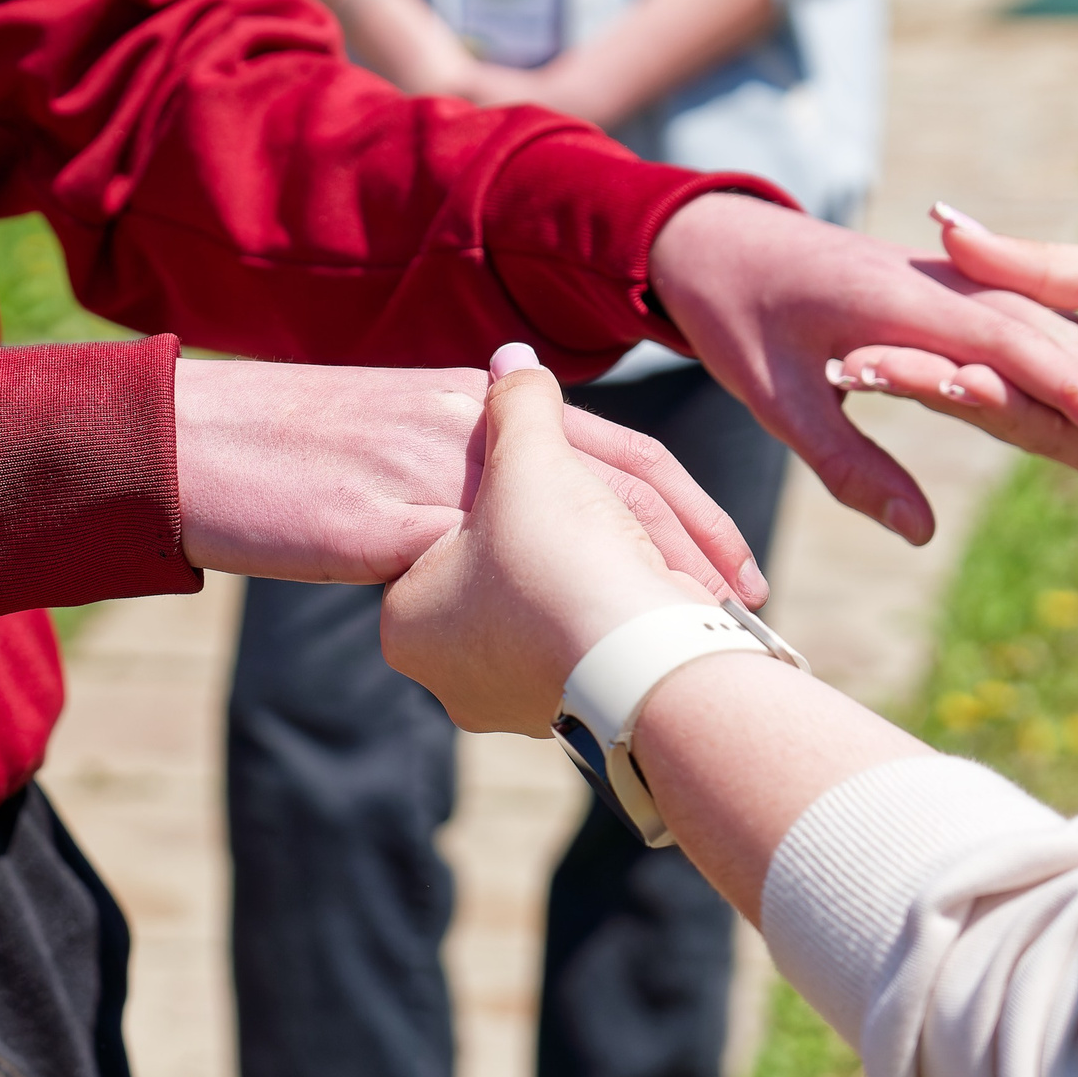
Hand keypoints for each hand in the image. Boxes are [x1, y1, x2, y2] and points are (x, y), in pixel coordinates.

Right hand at [174, 357, 766, 600]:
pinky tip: (571, 662)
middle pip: (619, 484)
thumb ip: (460, 465)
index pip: (618, 448)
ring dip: (636, 586)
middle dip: (694, 549)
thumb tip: (505, 521)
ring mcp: (431, 470)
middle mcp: (470, 425)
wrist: (191, 446)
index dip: (689, 507)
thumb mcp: (389, 441)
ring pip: (567, 526)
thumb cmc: (283, 456)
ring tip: (689, 643)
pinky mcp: (385, 520)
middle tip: (747, 610)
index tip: (739, 564)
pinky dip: (542, 615)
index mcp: (477, 403)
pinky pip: (485, 570)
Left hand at [381, 353, 706, 735]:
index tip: (543, 480)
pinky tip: (669, 590)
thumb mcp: (528, 456)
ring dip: (608, 575)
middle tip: (600, 516)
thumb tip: (515, 361)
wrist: (642, 659)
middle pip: (511, 577)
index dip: (504, 495)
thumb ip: (518, 404)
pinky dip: (632, 613)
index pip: (446, 537)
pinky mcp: (581, 715)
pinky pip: (602, 644)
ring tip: (649, 553)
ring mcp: (513, 703)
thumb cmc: (559, 555)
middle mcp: (448, 675)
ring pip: (564, 610)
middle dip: (564, 542)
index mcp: (408, 619)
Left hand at [646, 194, 1077, 542]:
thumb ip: (850, 464)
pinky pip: (1023, 317)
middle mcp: (944, 284)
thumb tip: (921, 534)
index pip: (1027, 356)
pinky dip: (1072, 351)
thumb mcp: (777, 397)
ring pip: (1046, 326)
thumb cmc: (735, 316)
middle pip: (1055, 339)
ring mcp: (948, 280)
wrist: (711, 235)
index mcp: (908, 304)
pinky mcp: (945, 286)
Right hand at [830, 210, 1077, 475]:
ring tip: (868, 368)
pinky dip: (996, 399)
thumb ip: (1029, 265)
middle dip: (898, 373)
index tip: (837, 330)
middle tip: (830, 357)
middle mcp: (1064, 410)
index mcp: (1056, 364)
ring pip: (992, 410)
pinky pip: (1045, 424)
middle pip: (963, 389)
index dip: (904, 344)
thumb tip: (947, 225)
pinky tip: (951, 378)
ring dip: (931, 388)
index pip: (963, 355)